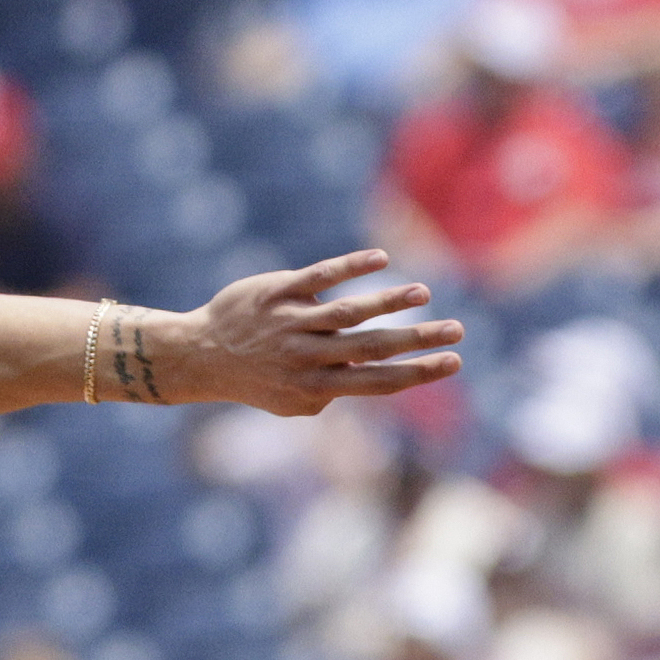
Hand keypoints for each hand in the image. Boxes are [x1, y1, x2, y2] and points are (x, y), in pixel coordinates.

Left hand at [156, 250, 466, 418]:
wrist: (201, 354)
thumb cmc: (258, 378)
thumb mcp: (293, 400)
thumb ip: (333, 390)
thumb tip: (374, 377)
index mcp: (316, 388)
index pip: (377, 383)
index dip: (417, 373)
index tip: (454, 361)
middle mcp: (306, 358)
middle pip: (371, 348)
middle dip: (418, 340)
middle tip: (458, 330)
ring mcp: (291, 323)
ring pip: (348, 311)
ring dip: (389, 301)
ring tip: (424, 293)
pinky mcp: (277, 292)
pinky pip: (318, 276)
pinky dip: (349, 267)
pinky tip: (380, 259)